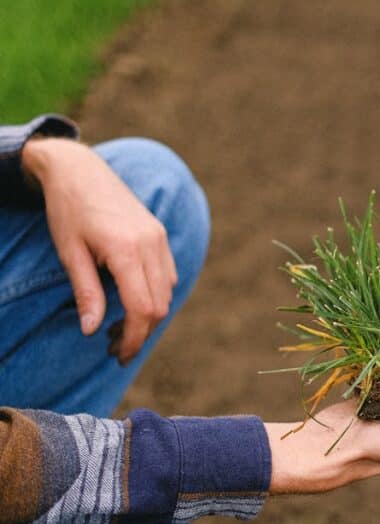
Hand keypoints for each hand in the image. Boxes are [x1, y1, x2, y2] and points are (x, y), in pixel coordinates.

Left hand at [23, 137, 177, 364]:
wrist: (79, 169)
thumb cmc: (68, 209)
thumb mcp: (70, 252)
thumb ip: (86, 292)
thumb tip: (91, 331)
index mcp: (126, 249)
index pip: (141, 308)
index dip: (132, 337)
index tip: (117, 354)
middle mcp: (150, 244)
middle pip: (159, 306)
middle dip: (140, 333)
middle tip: (113, 348)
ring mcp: (159, 238)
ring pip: (166, 293)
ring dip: (147, 317)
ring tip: (117, 328)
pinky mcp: (159, 235)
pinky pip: (167, 276)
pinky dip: (154, 296)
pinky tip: (130, 302)